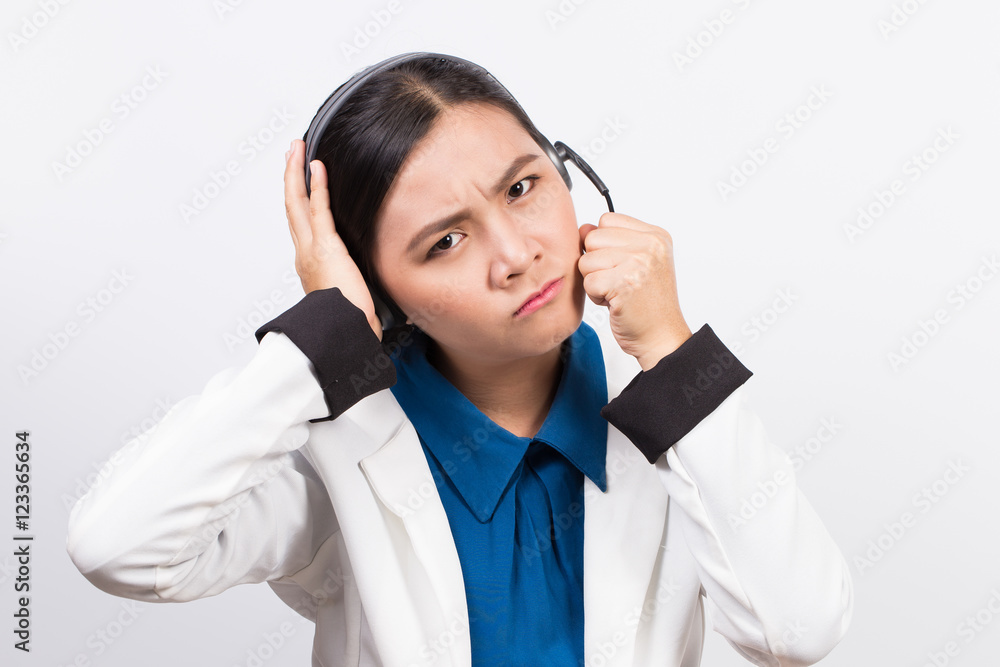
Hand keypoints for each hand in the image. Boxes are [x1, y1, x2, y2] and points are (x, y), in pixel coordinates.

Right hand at [283, 140, 382, 340]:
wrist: (347, 331)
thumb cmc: (350, 319)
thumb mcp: (350, 292)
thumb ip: (353, 279)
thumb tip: (368, 279)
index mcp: (310, 264)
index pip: (301, 224)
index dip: (298, 200)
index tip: (300, 181)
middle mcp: (305, 253)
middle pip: (291, 207)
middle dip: (290, 178)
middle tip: (291, 153)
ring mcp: (311, 249)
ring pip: (297, 203)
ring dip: (296, 173)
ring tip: (297, 149)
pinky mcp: (325, 247)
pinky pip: (319, 209)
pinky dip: (318, 186)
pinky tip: (317, 166)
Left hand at [578, 212, 692, 370]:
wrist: (662, 337)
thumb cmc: (647, 304)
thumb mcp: (637, 264)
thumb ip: (612, 242)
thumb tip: (583, 228)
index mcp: (655, 236)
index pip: (607, 220)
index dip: (604, 245)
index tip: (620, 265)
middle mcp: (650, 245)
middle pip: (593, 238)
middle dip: (597, 263)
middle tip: (618, 282)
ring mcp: (639, 262)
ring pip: (586, 260)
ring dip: (595, 281)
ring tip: (617, 292)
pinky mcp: (624, 283)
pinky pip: (588, 281)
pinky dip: (596, 297)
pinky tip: (615, 303)